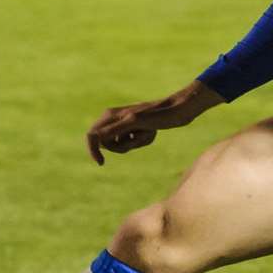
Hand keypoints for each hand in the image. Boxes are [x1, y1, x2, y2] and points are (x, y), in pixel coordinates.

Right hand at [86, 81, 224, 164]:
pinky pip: (133, 143)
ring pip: (121, 145)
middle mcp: (114, 118)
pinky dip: (143, 141)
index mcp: (110, 115)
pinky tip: (153, 131)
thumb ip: (114, 129)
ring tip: (150, 131)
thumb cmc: (159, 114)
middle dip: (124, 145)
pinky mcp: (136, 128)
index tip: (101, 163)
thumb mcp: (136, 122)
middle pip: (107, 144)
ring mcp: (125, 124)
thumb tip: (94, 138)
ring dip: (137, 142)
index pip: (92, 136)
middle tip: (141, 134)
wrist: (180, 109)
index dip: (93, 150)